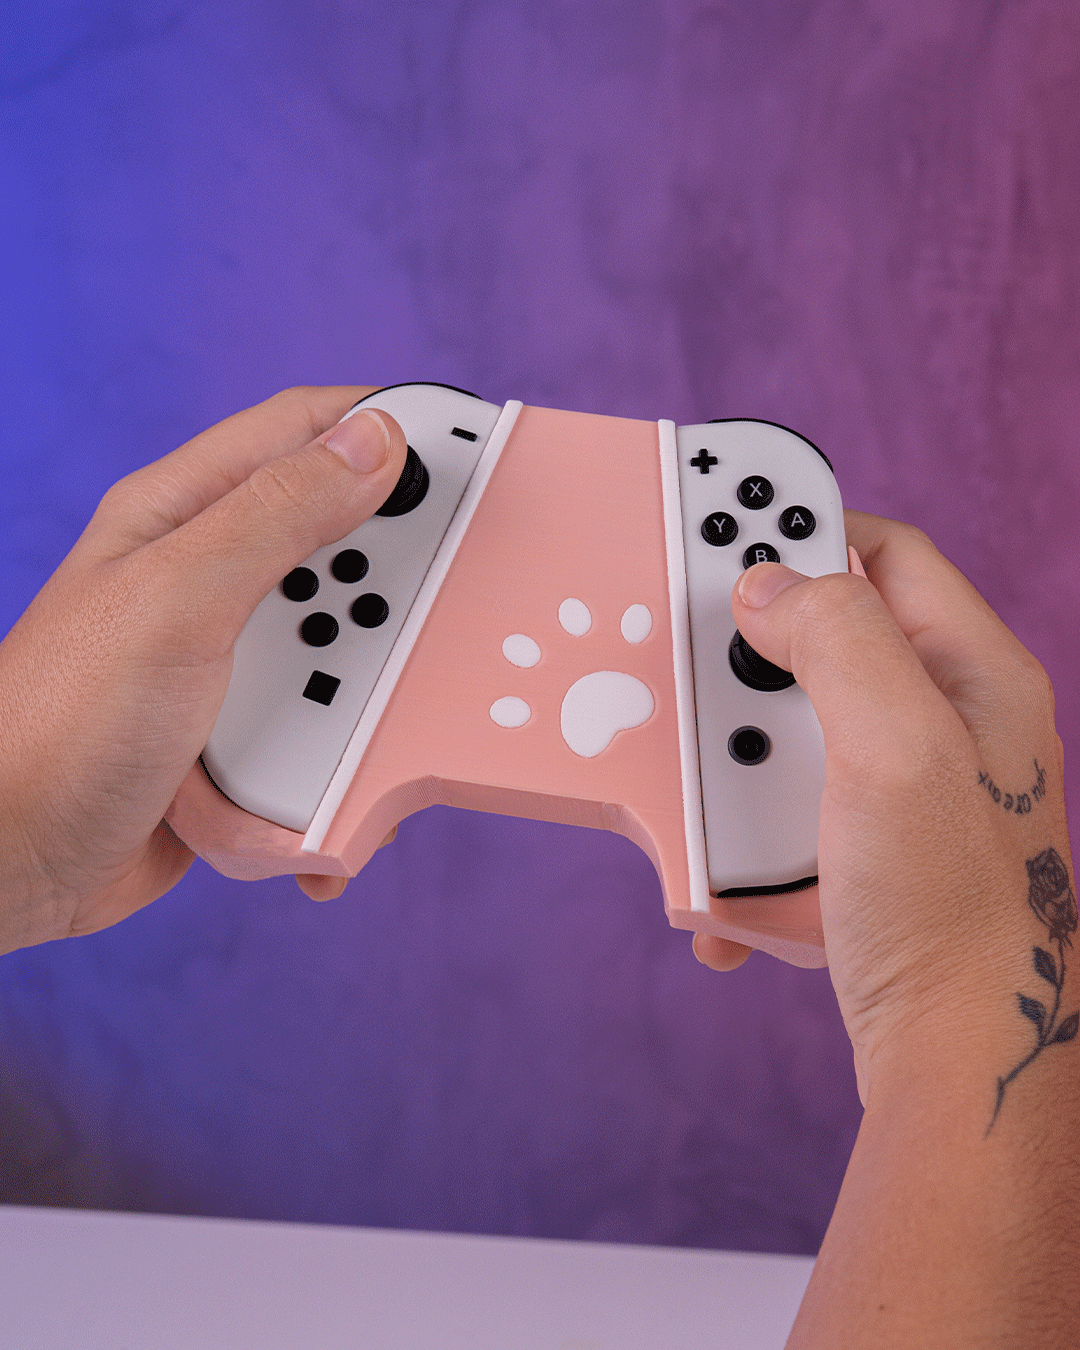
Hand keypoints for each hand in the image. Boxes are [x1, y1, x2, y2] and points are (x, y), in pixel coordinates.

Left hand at [0, 387, 406, 952]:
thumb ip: (276, 518)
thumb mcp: (178, 602)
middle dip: (395, 586)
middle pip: (348, 545)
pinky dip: (344, 768)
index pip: (305, 431)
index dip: (390, 426)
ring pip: (351, 648)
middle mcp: (216, 578)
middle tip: (431, 615)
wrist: (14, 864)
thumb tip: (375, 443)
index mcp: (186, 515)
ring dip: (366, 696)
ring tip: (348, 729)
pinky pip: (329, 732)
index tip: (473, 449)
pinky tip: (334, 795)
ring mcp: (237, 659)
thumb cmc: (59, 728)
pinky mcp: (252, 734)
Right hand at [695, 512, 1073, 1102]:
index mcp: (970, 675)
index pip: (881, 550)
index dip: (800, 525)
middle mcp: (938, 723)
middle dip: (740, 670)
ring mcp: (894, 791)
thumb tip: (769, 588)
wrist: (956, 1066)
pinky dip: (736, 852)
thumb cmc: (953, 918)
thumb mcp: (897, 751)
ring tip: (714, 814)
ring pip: (778, 735)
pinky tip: (731, 894)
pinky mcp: (855, 851)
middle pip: (816, 641)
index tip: (719, 521)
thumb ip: (836, 641)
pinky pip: (771, 820)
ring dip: (728, 775)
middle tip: (691, 680)